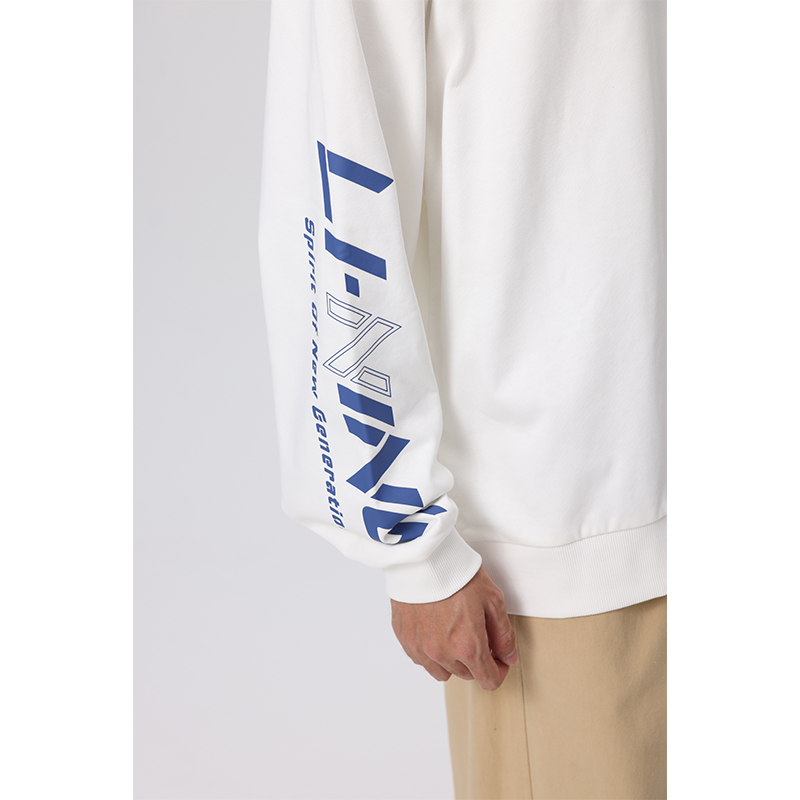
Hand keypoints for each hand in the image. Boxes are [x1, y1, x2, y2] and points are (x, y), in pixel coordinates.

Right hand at [390, 565, 517, 690]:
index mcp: (467, 646)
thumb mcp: (492, 599)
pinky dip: (430, 651)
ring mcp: (420, 648)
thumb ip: (503, 634)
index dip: (499, 670)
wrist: (423, 556)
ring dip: (452, 659)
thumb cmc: (457, 573)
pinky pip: (421, 658)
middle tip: (477, 634)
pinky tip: (436, 628)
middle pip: (466, 675)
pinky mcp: (404, 638)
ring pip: (442, 671)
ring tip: (454, 632)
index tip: (498, 657)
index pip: (488, 681)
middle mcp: (442, 653)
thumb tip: (508, 657)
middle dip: (476, 660)